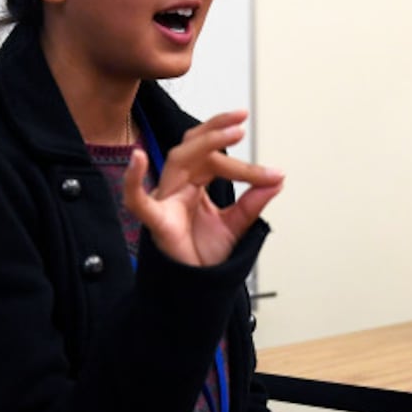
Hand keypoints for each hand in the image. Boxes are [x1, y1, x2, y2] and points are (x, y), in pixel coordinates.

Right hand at [123, 110, 282, 267]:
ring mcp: (166, 200)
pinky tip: (137, 159)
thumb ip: (253, 202)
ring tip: (231, 133)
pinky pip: (137, 200)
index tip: (273, 174)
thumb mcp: (236, 225)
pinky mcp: (156, 221)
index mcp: (196, 184)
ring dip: (204, 143)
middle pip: (195, 149)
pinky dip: (133, 180)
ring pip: (179, 159)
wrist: (196, 288)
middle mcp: (179, 186)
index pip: (216, 160)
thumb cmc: (205, 255)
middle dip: (217, 131)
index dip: (246, 165)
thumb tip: (278, 179)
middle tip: (241, 123)